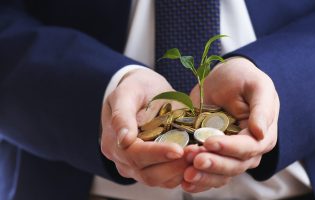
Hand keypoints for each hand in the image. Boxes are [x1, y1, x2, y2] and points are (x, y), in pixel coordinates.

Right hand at [100, 68, 187, 187]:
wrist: (146, 90)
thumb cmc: (136, 88)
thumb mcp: (126, 93)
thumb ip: (122, 115)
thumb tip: (123, 140)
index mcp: (114, 143)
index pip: (135, 155)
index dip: (157, 154)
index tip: (178, 149)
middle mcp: (124, 161)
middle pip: (148, 174)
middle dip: (174, 165)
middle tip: (196, 153)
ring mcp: (139, 167)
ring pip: (161, 180)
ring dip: (182, 171)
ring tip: (200, 155)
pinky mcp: (156, 168)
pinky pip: (170, 178)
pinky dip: (185, 172)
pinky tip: (198, 159)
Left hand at [182, 57, 279, 191]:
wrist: (223, 78)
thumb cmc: (242, 78)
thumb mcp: (256, 86)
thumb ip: (262, 108)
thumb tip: (260, 132)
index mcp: (263, 135)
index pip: (248, 148)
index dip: (229, 148)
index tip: (209, 142)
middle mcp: (249, 150)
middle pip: (234, 166)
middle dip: (213, 164)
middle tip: (192, 158)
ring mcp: (230, 155)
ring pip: (221, 175)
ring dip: (203, 175)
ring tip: (185, 172)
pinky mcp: (215, 156)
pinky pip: (209, 175)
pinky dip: (198, 181)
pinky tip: (185, 182)